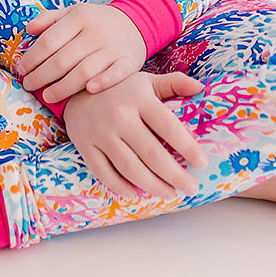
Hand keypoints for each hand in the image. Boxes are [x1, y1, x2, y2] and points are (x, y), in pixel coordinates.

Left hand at [14, 3, 147, 107]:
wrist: (136, 22)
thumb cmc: (96, 21)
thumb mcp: (73, 12)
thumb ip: (49, 19)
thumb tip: (28, 29)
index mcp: (80, 17)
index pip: (49, 41)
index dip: (31, 58)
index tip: (21, 70)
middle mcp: (96, 32)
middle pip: (62, 60)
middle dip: (41, 76)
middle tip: (29, 85)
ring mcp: (113, 48)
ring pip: (84, 71)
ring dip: (62, 87)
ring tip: (47, 96)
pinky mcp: (129, 62)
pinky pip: (115, 74)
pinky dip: (102, 82)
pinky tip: (88, 91)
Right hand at [62, 71, 210, 199]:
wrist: (73, 86)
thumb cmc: (119, 88)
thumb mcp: (146, 81)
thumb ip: (174, 84)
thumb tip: (201, 88)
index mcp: (139, 99)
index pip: (168, 126)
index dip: (187, 147)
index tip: (202, 163)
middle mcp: (120, 116)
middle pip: (151, 153)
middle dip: (175, 175)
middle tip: (191, 188)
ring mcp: (101, 133)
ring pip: (130, 168)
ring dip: (152, 186)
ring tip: (170, 194)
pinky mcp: (85, 146)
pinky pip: (105, 173)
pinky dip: (121, 188)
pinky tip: (137, 195)